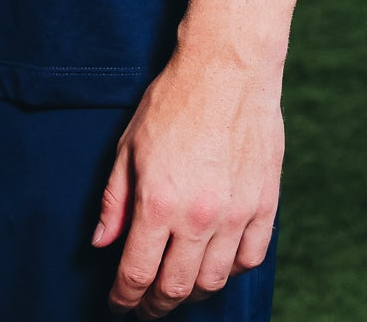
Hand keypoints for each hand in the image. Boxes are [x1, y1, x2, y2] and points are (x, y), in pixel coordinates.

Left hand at [92, 48, 281, 314]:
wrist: (227, 69)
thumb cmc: (173, 101)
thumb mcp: (129, 145)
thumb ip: (115, 199)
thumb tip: (101, 242)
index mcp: (158, 202)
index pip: (137, 273)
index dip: (124, 298)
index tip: (119, 304)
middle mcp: (198, 217)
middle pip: (176, 288)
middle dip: (155, 305)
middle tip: (146, 305)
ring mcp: (236, 214)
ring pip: (215, 281)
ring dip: (193, 291)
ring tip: (180, 285)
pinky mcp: (264, 205)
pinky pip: (250, 258)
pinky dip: (231, 269)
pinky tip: (217, 260)